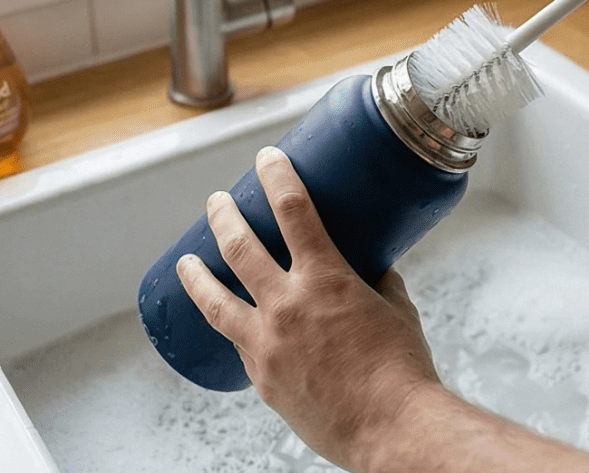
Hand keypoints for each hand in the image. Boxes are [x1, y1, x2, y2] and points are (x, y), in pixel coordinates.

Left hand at [176, 146, 440, 470]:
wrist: (392, 429)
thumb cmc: (403, 370)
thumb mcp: (397, 310)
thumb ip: (378, 283)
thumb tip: (371, 270)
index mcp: (325, 280)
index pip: (292, 210)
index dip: (277, 177)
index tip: (266, 158)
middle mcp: (287, 307)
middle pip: (238, 247)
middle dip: (223, 217)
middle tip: (217, 202)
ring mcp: (268, 345)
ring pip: (215, 301)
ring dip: (196, 274)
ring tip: (185, 261)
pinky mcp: (263, 380)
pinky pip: (239, 347)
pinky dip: (234, 329)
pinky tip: (231, 324)